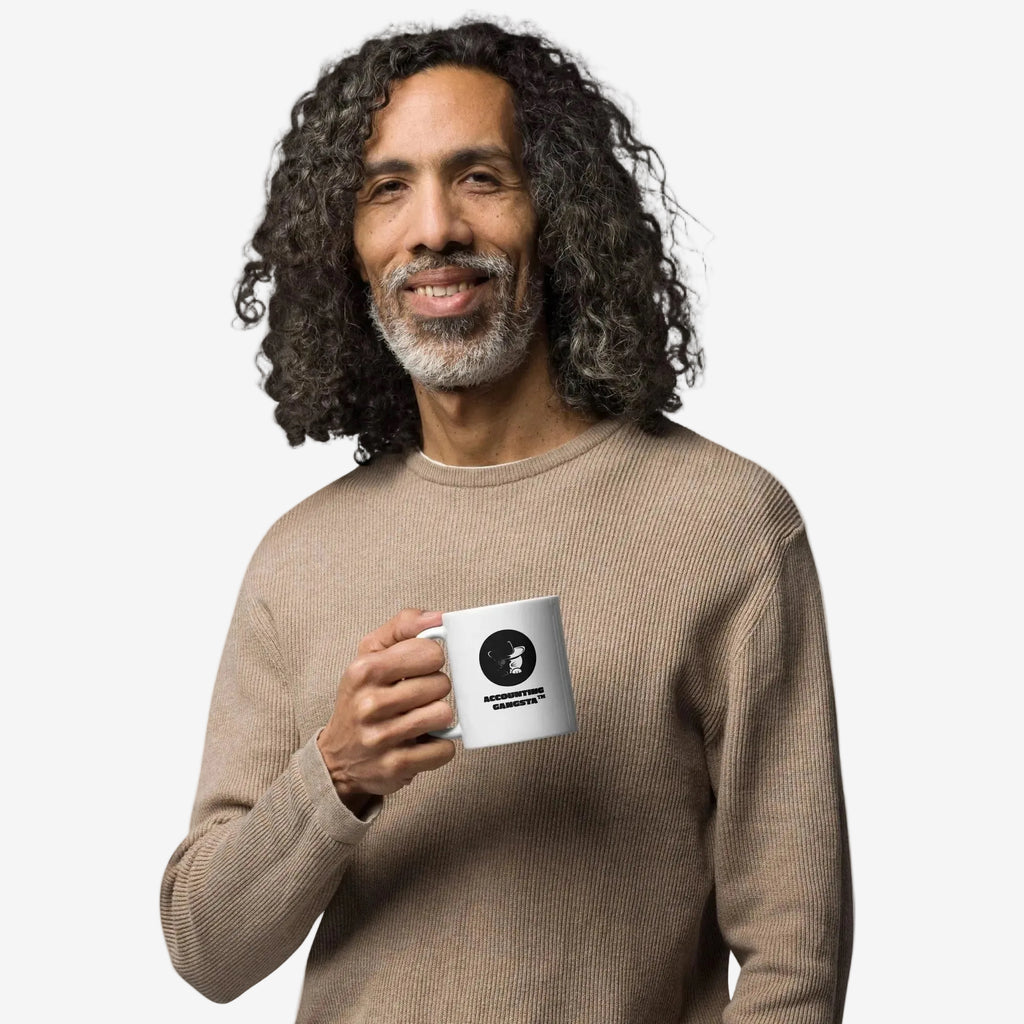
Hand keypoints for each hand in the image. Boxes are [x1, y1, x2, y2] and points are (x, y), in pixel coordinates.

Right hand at [317, 609, 456, 813]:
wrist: (337, 758)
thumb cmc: (361, 698)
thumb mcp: (370, 655)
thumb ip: (403, 627)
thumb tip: (438, 617)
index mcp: (364, 670)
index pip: (430, 652)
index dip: (431, 660)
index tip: (419, 668)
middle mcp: (369, 704)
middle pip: (441, 684)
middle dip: (434, 690)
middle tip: (416, 697)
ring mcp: (381, 738)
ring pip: (444, 715)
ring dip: (438, 717)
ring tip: (419, 717)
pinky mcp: (396, 766)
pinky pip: (444, 749)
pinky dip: (439, 745)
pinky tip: (421, 741)